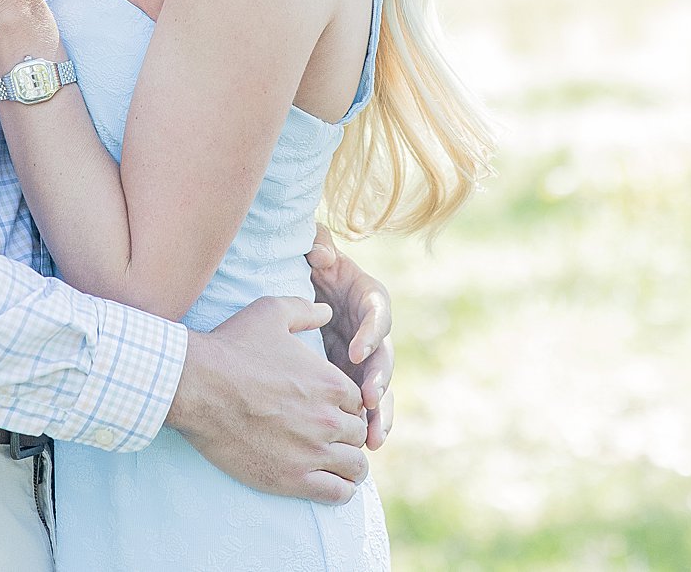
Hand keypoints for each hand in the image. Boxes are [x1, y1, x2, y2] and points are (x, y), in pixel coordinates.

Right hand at [167, 296, 369, 504]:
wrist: (196, 386)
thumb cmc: (231, 348)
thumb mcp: (270, 313)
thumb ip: (304, 310)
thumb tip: (326, 310)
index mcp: (330, 382)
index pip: (360, 403)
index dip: (347, 407)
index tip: (331, 411)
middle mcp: (329, 418)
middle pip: (358, 435)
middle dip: (347, 435)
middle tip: (327, 437)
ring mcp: (312, 451)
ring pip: (356, 467)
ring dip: (349, 466)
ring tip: (334, 465)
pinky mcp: (293, 478)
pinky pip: (337, 494)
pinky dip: (340, 491)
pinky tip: (328, 483)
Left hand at [308, 224, 394, 448]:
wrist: (307, 289)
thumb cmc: (313, 267)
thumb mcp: (316, 250)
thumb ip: (319, 245)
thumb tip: (319, 253)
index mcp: (370, 299)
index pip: (378, 314)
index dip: (371, 333)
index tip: (355, 350)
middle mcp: (374, 332)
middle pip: (383, 358)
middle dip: (379, 380)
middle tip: (369, 399)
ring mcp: (366, 359)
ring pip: (380, 389)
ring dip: (380, 413)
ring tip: (374, 436)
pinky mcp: (354, 380)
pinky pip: (366, 405)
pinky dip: (368, 424)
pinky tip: (366, 445)